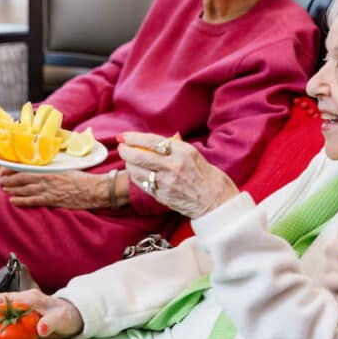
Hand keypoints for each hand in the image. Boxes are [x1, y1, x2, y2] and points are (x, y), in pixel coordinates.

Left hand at [0, 170, 102, 208]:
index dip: (12, 171)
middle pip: (22, 180)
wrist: (93, 190)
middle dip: (9, 180)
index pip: (26, 170)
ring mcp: (48, 191)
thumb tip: (43, 172)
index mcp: (49, 171)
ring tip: (3, 189)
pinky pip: (33, 201)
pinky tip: (13, 201)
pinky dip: (22, 200)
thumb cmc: (82, 180)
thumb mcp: (66, 171)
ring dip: (12, 190)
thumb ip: (53, 172)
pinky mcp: (52, 201)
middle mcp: (46, 180)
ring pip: (25, 190)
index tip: (4, 171)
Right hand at [0, 289, 83, 338]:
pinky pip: (12, 337)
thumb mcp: (61, 318)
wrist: (75, 320)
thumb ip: (51, 322)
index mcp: (28, 299)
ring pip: (2, 326)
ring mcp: (22, 318)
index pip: (3, 298)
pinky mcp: (25, 329)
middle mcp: (22, 307)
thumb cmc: (68, 314)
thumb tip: (41, 329)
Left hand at [118, 132, 237, 217]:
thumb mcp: (193, 155)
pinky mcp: (163, 196)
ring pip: (137, 171)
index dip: (134, 138)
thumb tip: (155, 142)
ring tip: (128, 161)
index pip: (151, 141)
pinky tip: (135, 173)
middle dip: (125, 151)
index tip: (124, 136)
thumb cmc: (207, 177)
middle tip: (121, 147)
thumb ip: (175, 148)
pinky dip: (136, 177)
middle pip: (140, 156)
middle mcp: (173, 165)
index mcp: (182, 151)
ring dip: (129, 165)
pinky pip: (142, 184)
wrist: (216, 202)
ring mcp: (167, 182)